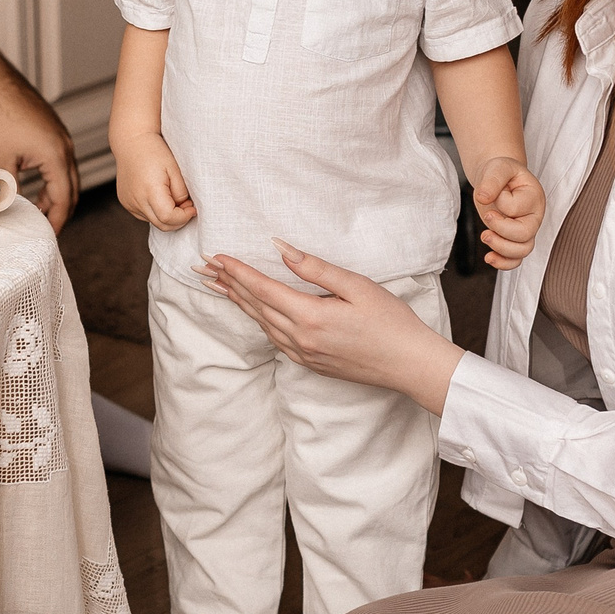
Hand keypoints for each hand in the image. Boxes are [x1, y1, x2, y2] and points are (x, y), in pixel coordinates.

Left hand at [0, 81, 79, 231]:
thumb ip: (7, 189)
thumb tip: (6, 210)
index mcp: (56, 156)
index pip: (63, 199)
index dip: (56, 220)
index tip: (47, 234)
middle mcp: (64, 146)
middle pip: (72, 189)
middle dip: (60, 211)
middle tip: (47, 227)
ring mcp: (60, 137)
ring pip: (66, 175)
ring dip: (56, 195)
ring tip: (38, 210)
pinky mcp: (52, 131)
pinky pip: (59, 161)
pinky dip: (52, 179)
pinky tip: (36, 186)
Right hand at [112, 131, 196, 230]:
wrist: (132, 142)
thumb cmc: (155, 152)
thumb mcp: (175, 169)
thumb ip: (181, 192)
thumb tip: (183, 208)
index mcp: (150, 190)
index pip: (168, 218)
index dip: (184, 217)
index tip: (192, 208)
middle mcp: (136, 200)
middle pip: (161, 225)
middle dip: (178, 220)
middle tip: (187, 206)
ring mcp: (129, 203)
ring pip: (153, 221)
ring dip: (166, 216)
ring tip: (172, 198)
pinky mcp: (125, 203)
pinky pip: (145, 215)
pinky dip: (155, 212)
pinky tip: (159, 197)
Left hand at [202, 241, 462, 411]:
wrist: (410, 365)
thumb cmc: (391, 322)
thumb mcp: (357, 286)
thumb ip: (315, 268)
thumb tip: (280, 248)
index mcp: (310, 316)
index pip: (262, 289)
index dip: (237, 271)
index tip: (215, 256)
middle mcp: (300, 338)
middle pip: (254, 307)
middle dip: (228, 284)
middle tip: (204, 267)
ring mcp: (304, 354)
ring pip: (261, 324)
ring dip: (240, 303)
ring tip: (220, 286)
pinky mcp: (310, 363)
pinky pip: (275, 339)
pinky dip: (259, 321)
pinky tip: (253, 312)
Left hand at [471, 156, 544, 268]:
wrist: (498, 178)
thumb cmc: (501, 172)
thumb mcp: (498, 167)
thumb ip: (492, 180)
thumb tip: (483, 198)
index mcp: (534, 197)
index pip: (517, 209)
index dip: (501, 203)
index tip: (494, 193)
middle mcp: (533, 217)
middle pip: (525, 235)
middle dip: (501, 230)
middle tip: (487, 215)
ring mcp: (525, 230)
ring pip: (522, 251)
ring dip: (501, 248)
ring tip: (484, 235)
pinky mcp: (513, 240)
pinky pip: (515, 260)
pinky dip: (503, 263)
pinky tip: (488, 257)